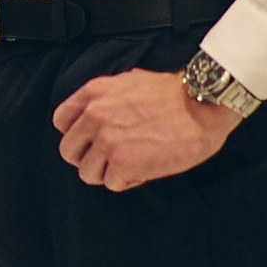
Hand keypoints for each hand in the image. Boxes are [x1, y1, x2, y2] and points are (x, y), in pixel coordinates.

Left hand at [54, 64, 242, 191]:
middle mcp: (94, 115)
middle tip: (113, 159)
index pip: (61, 122)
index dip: (78, 136)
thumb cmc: (175, 94)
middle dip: (89, 159)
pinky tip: (147, 169)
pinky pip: (112, 183)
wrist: (204, 103)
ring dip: (108, 173)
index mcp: (93, 94)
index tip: (94, 141)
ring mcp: (106, 140)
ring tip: (133, 164)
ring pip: (87, 172)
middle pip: (68, 151)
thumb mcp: (129, 82)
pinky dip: (130, 181)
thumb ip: (107, 98)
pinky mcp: (122, 162)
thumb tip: (96, 112)